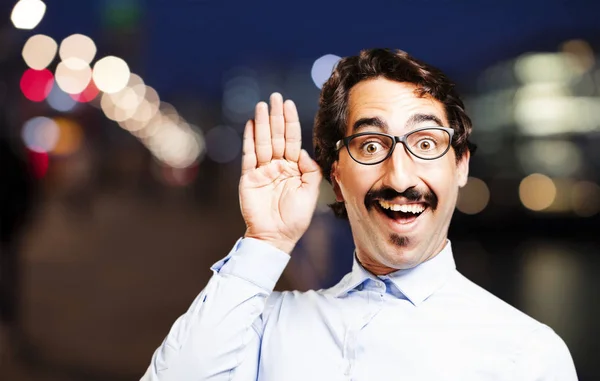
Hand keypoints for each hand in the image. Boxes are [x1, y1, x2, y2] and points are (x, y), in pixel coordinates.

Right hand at [239, 93, 321, 253]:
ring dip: (261, 123)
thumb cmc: (295, 218)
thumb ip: (310, 170)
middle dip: (276, 116)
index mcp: (293, 168)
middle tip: (275, 97)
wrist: (276, 237)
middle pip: (276, 136)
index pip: (291, 139)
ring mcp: (262, 171)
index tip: (289, 104)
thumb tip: (301, 151)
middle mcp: (278, 166)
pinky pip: (249, 155)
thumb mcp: (311, 192)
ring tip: (261, 105)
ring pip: (262, 142)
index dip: (290, 122)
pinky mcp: (249, 178)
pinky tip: (249, 124)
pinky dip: (248, 139)